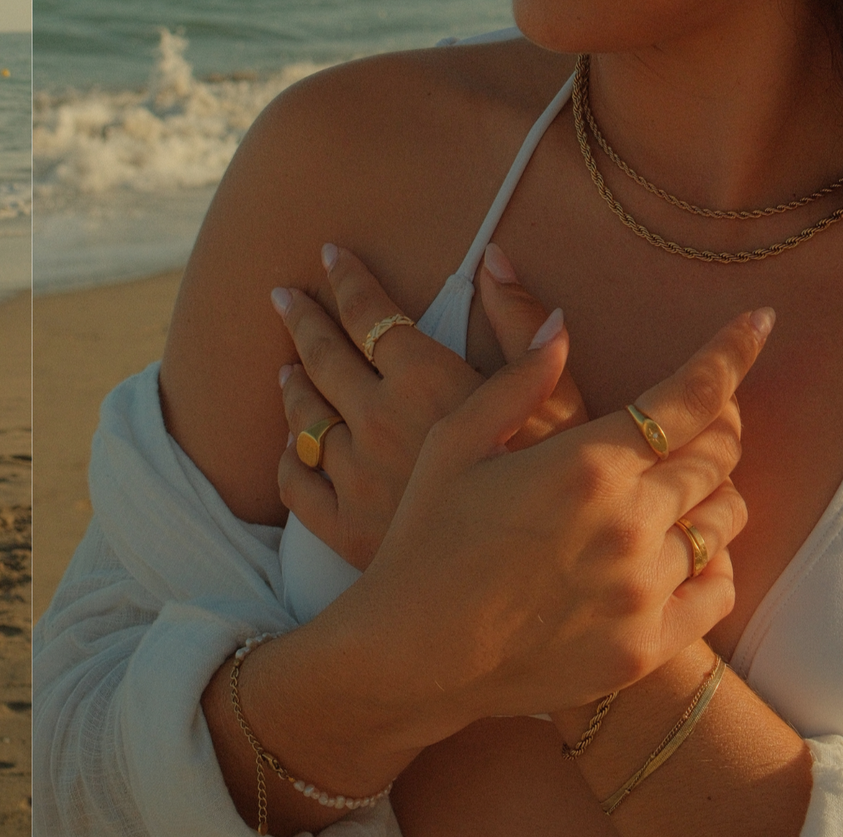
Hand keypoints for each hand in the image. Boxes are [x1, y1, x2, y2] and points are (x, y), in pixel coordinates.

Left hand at [272, 242, 588, 568]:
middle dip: (302, 319)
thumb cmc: (556, 483)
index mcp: (425, 381)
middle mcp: (377, 420)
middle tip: (284, 296)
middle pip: (323, 357)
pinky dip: (290, 459)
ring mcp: (354, 476)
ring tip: (285, 367)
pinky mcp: (344, 529)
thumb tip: (494, 257)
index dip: (348, 281)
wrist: (525, 586)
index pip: (371, 314)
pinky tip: (293, 447)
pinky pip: (297, 484)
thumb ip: (520, 322)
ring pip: (304, 418)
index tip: (329, 255)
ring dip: (292, 386)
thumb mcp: (559, 398)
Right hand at [329, 305, 763, 736]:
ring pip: (725, 519)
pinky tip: (679, 553)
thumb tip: (563, 326)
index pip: (691, 396)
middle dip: (719, 423)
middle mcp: (630, 523)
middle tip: (700, 416)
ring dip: (713, 492)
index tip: (759, 321)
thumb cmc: (424, 542)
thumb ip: (518, 382)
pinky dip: (710, 562)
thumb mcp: (453, 446)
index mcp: (587, 465)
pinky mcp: (648, 646)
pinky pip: (718, 589)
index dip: (732, 353)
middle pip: (719, 455)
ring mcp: (644, 589)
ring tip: (680, 488)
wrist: (413, 657)